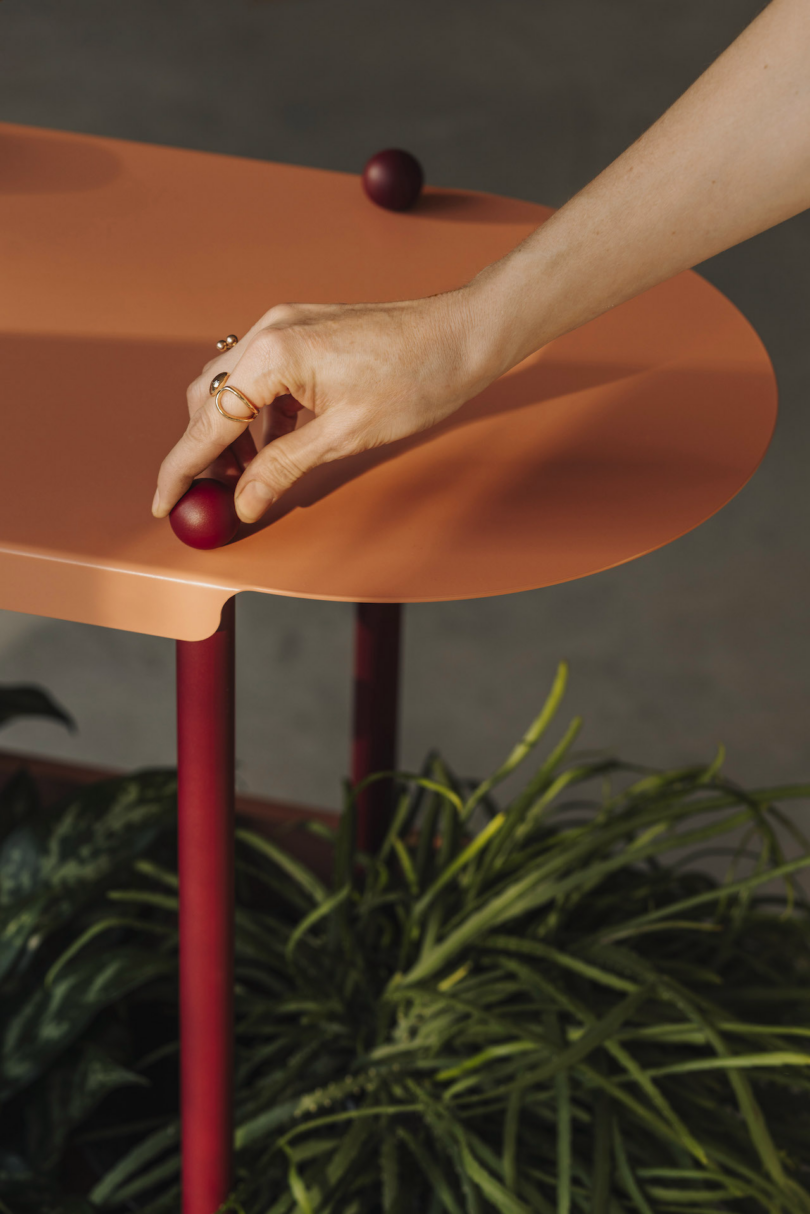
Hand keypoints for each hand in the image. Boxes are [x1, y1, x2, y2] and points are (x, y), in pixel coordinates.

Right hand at [152, 287, 491, 524]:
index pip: (207, 422)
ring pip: (231, 387)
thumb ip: (282, 468)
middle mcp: (268, 331)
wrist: (463, 335)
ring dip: (230, 435)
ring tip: (244, 480)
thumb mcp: (345, 437)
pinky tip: (273, 447)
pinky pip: (262, 377)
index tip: (165, 503)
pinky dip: (258, 415)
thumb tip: (242, 503)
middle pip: (208, 400)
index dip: (181, 469)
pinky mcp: (302, 330)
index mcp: (273, 354)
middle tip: (208, 498)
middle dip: (202, 452)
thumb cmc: (416, 379)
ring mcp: (284, 325)